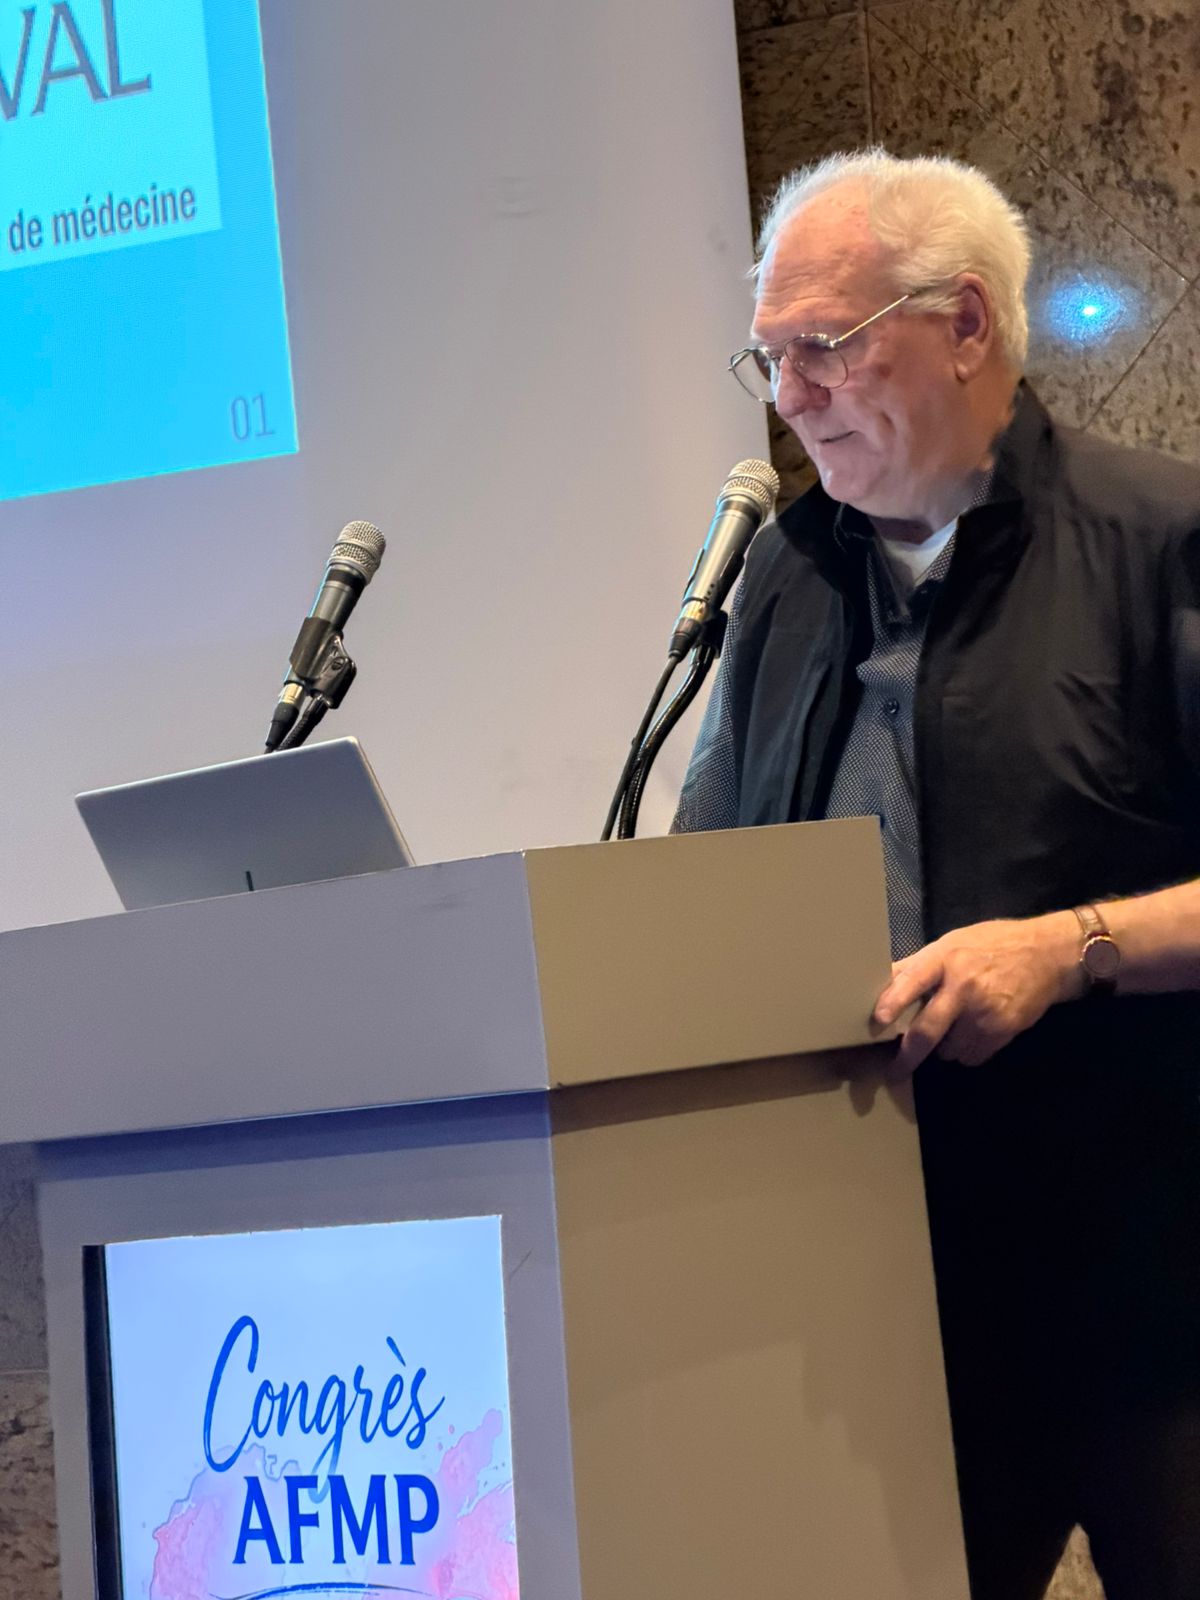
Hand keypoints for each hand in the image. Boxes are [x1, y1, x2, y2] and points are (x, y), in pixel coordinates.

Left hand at [874, 912, 1081, 1072]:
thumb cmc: (992, 945)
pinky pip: (972, 1056)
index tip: (879, 1019)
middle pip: (928, 1031)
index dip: (894, 1001)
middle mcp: (963, 987)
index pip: (914, 980)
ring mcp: (985, 1013)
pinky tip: (971, 1033)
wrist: (1047, 956)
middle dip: (908, 1056)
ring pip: (948, 1050)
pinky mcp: (1003, 1031)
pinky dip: (966, 1052)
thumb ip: (920, 965)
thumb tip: (883, 981)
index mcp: (946, 959)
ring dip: (943, 1048)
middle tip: (894, 1071)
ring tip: (951, 1028)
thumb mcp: (953, 942)